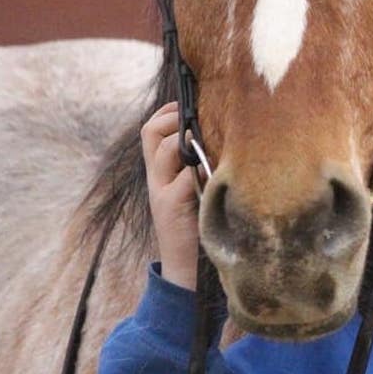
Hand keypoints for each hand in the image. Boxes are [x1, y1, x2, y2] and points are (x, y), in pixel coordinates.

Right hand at [142, 102, 198, 289]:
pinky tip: (213, 172)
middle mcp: (156, 177)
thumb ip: (199, 165)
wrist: (185, 268)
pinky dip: (199, 169)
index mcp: (160, 171)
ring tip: (207, 141)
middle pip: (151, 132)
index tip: (190, 105)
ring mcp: (160, 191)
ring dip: (189, 140)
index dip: (169, 112)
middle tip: (196, 118)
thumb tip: (221, 135)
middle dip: (173, 118)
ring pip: (166, 149)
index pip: (152, 129)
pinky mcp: (171, 205)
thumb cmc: (198, 224)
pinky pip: (184, 175)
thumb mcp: (195, 188)